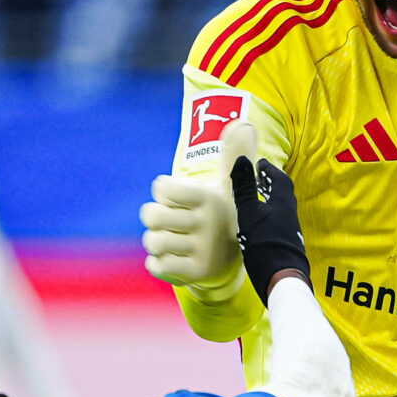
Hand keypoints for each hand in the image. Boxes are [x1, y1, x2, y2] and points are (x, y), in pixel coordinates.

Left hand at [141, 119, 252, 293]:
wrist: (238, 256)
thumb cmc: (224, 211)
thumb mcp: (230, 183)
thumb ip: (234, 154)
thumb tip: (245, 123)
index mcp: (210, 198)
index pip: (163, 188)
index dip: (163, 191)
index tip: (176, 196)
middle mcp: (207, 224)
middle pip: (152, 216)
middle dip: (153, 217)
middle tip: (166, 220)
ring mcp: (202, 250)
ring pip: (153, 242)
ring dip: (155, 241)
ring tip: (169, 239)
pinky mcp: (196, 272)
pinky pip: (157, 265)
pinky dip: (157, 262)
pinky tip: (171, 257)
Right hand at [230, 149, 307, 298]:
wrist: (281, 276)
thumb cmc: (264, 242)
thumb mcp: (249, 211)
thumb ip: (245, 187)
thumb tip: (242, 159)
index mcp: (282, 202)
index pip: (279, 178)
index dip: (269, 170)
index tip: (259, 165)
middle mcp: (290, 213)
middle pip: (283, 192)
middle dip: (271, 183)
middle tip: (259, 178)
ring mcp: (290, 230)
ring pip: (281, 208)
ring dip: (270, 200)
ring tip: (257, 198)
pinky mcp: (287, 244)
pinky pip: (279, 222)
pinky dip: (270, 216)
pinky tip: (260, 224)